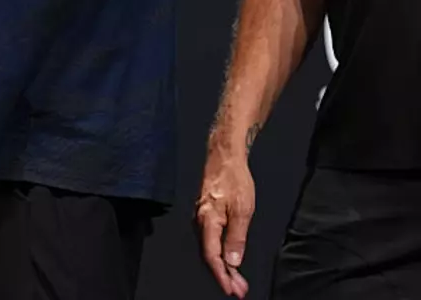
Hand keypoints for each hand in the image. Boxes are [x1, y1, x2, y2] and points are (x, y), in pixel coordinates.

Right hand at [195, 142, 254, 296]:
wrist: (224, 156)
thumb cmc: (234, 179)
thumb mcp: (243, 210)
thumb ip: (236, 237)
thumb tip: (232, 261)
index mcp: (207, 221)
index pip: (212, 256)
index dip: (222, 276)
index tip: (233, 290)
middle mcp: (199, 221)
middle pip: (208, 255)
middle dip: (223, 275)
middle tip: (238, 290)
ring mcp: (200, 217)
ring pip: (208, 248)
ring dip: (222, 266)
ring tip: (236, 279)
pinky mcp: (205, 214)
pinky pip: (209, 239)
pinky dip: (219, 253)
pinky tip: (228, 258)